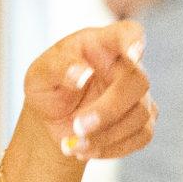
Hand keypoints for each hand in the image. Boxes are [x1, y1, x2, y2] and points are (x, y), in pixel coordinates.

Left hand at [22, 22, 155, 162]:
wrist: (53, 117)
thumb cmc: (48, 86)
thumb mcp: (39, 75)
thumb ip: (57, 68)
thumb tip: (82, 73)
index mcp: (102, 44)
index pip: (128, 32)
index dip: (134, 40)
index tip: (133, 53)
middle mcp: (125, 66)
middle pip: (137, 82)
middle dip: (109, 108)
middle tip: (77, 126)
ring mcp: (138, 94)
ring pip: (140, 114)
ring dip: (105, 134)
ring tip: (73, 143)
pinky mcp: (142, 121)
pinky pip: (140, 137)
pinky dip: (111, 148)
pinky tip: (85, 149)